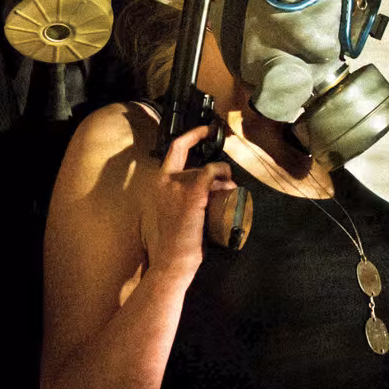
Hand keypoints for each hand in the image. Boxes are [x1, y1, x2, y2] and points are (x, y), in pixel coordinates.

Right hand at [139, 125, 233, 276]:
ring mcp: (178, 185)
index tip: (206, 129)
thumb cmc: (176, 241)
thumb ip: (183, 195)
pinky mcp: (193, 192)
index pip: (175, 149)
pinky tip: (229, 188)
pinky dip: (223, 176)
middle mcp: (165, 180)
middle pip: (198, 165)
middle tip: (227, 186)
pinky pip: (212, 173)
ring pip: (208, 171)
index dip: (192, 135)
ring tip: (228, 197)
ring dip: (223, 182)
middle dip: (215, 175)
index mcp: (159, 183)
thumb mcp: (174, 210)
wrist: (173, 259)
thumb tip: (211, 186)